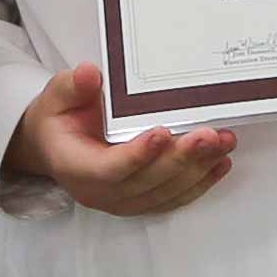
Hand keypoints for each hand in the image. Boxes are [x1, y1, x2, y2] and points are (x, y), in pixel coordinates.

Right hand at [2, 63, 236, 217]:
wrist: (54, 146)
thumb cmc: (58, 119)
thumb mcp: (56, 96)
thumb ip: (71, 87)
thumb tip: (89, 74)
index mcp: (76, 167)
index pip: (109, 168)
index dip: (137, 155)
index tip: (163, 132)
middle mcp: (100, 192)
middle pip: (146, 182)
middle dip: (180, 159)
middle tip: (208, 135)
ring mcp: (122, 202)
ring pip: (165, 192)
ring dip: (198, 169)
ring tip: (223, 142)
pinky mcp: (141, 201)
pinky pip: (173, 198)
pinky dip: (200, 183)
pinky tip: (219, 163)